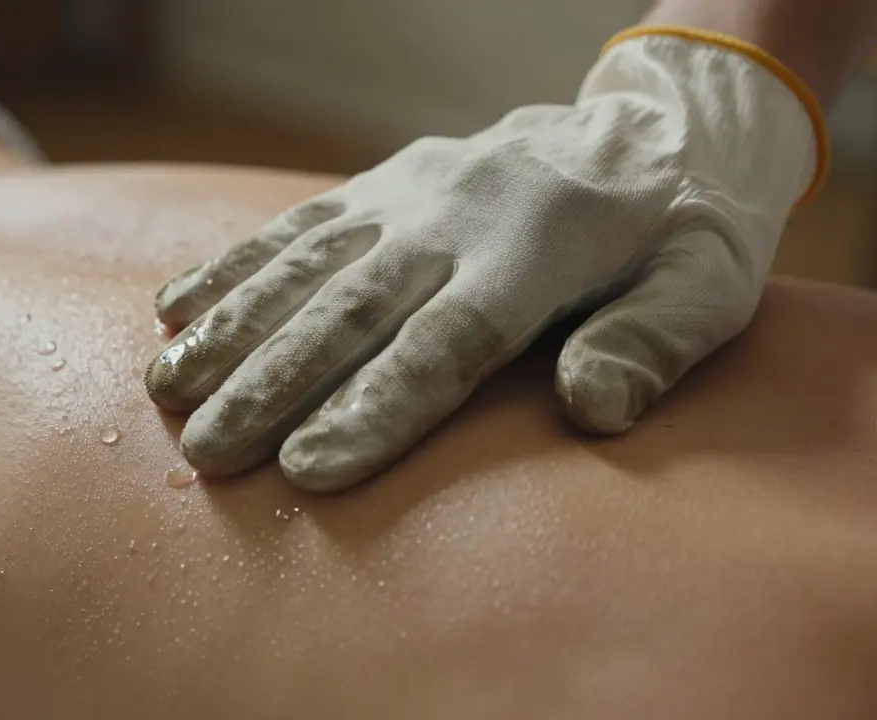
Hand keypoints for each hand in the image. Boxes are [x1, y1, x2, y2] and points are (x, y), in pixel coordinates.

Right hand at [143, 31, 822, 492]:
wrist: (650, 128)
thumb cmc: (682, 233)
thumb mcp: (706, 287)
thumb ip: (651, 343)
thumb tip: (593, 409)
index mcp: (540, 251)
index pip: (445, 343)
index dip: (376, 407)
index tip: (307, 469)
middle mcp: (458, 218)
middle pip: (354, 309)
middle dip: (274, 383)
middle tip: (210, 453)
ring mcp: (410, 195)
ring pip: (306, 264)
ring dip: (233, 327)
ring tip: (170, 390)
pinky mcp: (381, 184)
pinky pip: (296, 225)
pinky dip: (232, 267)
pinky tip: (176, 307)